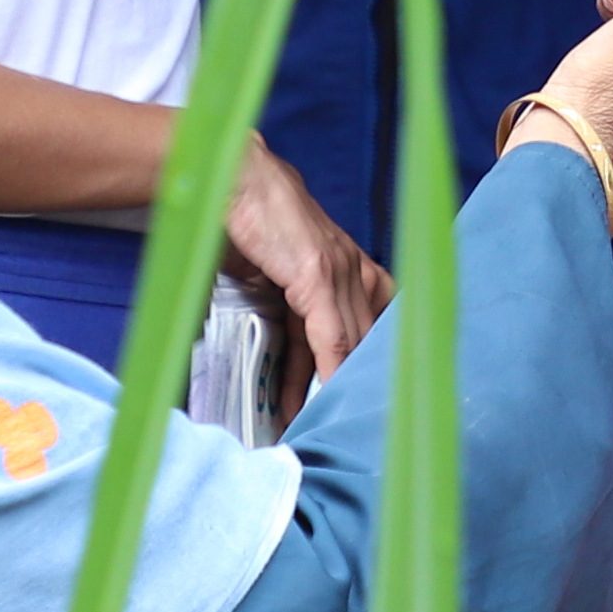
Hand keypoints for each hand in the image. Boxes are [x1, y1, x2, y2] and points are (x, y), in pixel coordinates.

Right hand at [219, 139, 390, 406]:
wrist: (239, 180)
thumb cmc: (257, 226)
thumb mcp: (286, 279)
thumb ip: (296, 320)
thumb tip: (291, 368)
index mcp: (355, 274)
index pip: (373, 335)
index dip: (368, 373)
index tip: (364, 410)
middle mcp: (357, 274)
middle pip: (367, 346)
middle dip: (357, 391)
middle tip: (347, 431)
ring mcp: (341, 273)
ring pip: (352, 345)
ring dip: (339, 391)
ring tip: (324, 427)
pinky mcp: (318, 274)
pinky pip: (331, 335)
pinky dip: (330, 370)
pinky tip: (325, 397)